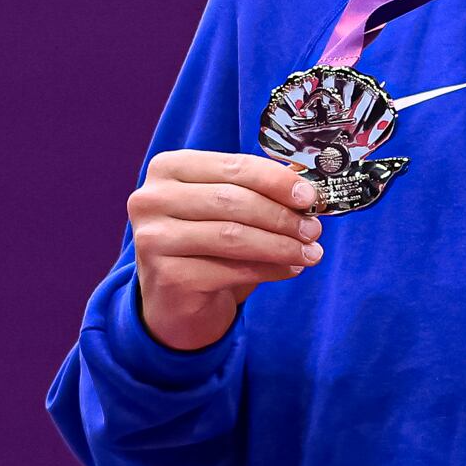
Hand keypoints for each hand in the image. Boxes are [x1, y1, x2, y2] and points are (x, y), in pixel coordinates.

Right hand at [130, 151, 325, 351]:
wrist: (176, 298)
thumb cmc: (207, 244)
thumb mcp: (229, 210)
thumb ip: (260, 193)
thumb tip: (308, 192)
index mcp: (169, 169)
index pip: (234, 166)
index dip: (278, 181)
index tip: (311, 196)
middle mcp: (152, 199)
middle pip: (233, 200)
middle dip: (282, 216)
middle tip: (313, 229)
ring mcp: (153, 238)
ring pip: (233, 236)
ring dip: (282, 245)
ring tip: (310, 252)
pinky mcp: (167, 275)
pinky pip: (231, 270)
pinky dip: (270, 269)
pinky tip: (291, 269)